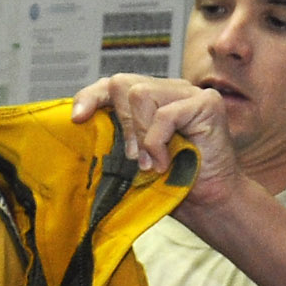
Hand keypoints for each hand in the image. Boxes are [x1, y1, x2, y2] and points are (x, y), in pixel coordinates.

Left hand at [71, 75, 241, 210]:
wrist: (208, 201)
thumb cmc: (169, 183)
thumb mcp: (130, 160)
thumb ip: (113, 139)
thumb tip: (80, 128)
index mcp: (146, 101)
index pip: (110, 85)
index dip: (90, 97)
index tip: (77, 119)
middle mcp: (166, 90)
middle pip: (121, 84)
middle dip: (120, 124)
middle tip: (132, 158)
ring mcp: (188, 93)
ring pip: (141, 95)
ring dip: (140, 135)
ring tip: (151, 163)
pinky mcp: (207, 102)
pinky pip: (165, 114)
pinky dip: (158, 143)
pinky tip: (166, 162)